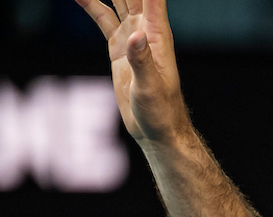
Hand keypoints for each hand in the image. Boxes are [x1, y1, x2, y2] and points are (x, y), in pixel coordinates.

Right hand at [75, 0, 189, 143]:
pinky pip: (102, 18)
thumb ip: (142, 61)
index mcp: (156, 34)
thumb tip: (134, 36)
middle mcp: (145, 30)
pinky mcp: (119, 47)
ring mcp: (132, 36)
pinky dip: (89, 4)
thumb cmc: (161, 110)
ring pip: (116, 0)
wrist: (156, 127)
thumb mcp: (150, 87)